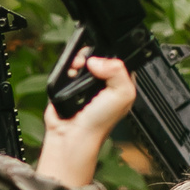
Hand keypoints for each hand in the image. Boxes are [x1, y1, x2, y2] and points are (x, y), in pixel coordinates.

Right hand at [37, 52, 138, 188]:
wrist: (72, 134)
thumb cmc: (99, 123)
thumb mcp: (123, 95)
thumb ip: (118, 71)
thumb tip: (97, 61)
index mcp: (121, 82)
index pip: (120, 58)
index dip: (112, 55)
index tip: (105, 60)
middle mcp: (105, 81)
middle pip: (99, 56)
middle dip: (92, 56)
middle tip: (90, 65)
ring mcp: (86, 82)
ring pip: (82, 59)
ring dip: (77, 61)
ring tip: (77, 69)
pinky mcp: (69, 84)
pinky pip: (67, 68)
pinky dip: (66, 69)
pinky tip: (70, 75)